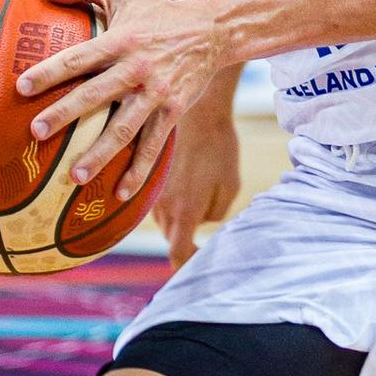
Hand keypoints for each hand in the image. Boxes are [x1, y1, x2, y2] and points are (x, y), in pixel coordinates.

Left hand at [18, 0, 223, 202]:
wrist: (213, 31)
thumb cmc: (158, 13)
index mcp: (120, 40)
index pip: (79, 57)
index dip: (50, 71)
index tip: (21, 87)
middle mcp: (137, 68)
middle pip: (96, 95)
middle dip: (65, 114)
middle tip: (36, 133)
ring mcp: (157, 92)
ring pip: (125, 128)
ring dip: (100, 154)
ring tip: (74, 177)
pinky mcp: (175, 110)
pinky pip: (154, 145)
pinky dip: (139, 170)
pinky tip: (120, 194)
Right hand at [154, 76, 242, 269]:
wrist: (196, 109)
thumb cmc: (218, 147)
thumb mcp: (229, 185)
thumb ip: (216, 213)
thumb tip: (202, 222)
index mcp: (184, 212)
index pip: (179, 254)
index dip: (188, 266)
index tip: (201, 264)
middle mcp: (161, 206)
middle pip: (172, 237)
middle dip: (188, 237)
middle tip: (209, 226)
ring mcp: (150, 192)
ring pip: (163, 219)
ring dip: (178, 218)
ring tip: (199, 197)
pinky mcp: (146, 177)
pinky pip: (157, 200)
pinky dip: (170, 200)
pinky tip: (187, 182)